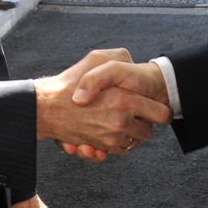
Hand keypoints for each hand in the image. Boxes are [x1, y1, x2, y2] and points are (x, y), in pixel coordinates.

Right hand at [35, 49, 168, 156]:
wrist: (45, 108)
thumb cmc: (69, 82)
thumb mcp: (95, 58)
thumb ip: (119, 57)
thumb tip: (132, 63)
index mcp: (124, 100)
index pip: (161, 114)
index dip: (158, 111)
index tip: (153, 108)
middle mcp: (120, 122)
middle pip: (148, 132)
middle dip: (142, 124)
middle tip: (131, 113)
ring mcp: (111, 138)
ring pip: (134, 142)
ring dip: (128, 134)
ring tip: (115, 120)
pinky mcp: (101, 148)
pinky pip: (119, 150)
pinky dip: (115, 144)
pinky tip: (105, 130)